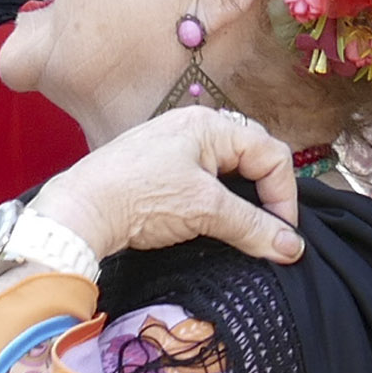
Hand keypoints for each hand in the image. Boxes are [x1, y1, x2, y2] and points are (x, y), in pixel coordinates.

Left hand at [26, 108, 304, 268]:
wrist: (79, 211)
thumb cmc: (140, 198)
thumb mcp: (205, 210)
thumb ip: (253, 227)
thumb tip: (292, 247)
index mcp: (211, 125)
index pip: (271, 154)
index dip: (284, 196)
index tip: (281, 235)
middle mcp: (195, 127)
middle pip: (252, 158)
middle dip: (265, 196)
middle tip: (266, 233)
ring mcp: (175, 146)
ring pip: (228, 171)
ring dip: (241, 201)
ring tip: (240, 231)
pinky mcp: (158, 167)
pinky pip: (203, 180)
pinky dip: (216, 202)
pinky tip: (210, 224)